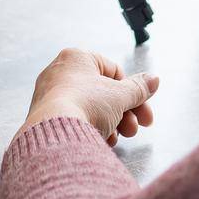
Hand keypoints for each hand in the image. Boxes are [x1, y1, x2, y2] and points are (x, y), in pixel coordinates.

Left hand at [15, 48, 160, 147]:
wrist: (55, 133)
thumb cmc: (85, 104)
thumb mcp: (120, 95)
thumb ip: (139, 88)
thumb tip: (153, 80)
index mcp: (77, 57)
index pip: (114, 71)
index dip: (133, 93)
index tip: (144, 110)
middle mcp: (60, 72)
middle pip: (103, 93)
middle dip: (124, 112)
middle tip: (135, 128)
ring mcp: (50, 96)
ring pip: (90, 108)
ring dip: (110, 123)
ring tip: (118, 137)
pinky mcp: (45, 117)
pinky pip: (75, 120)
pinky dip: (90, 129)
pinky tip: (101, 141)